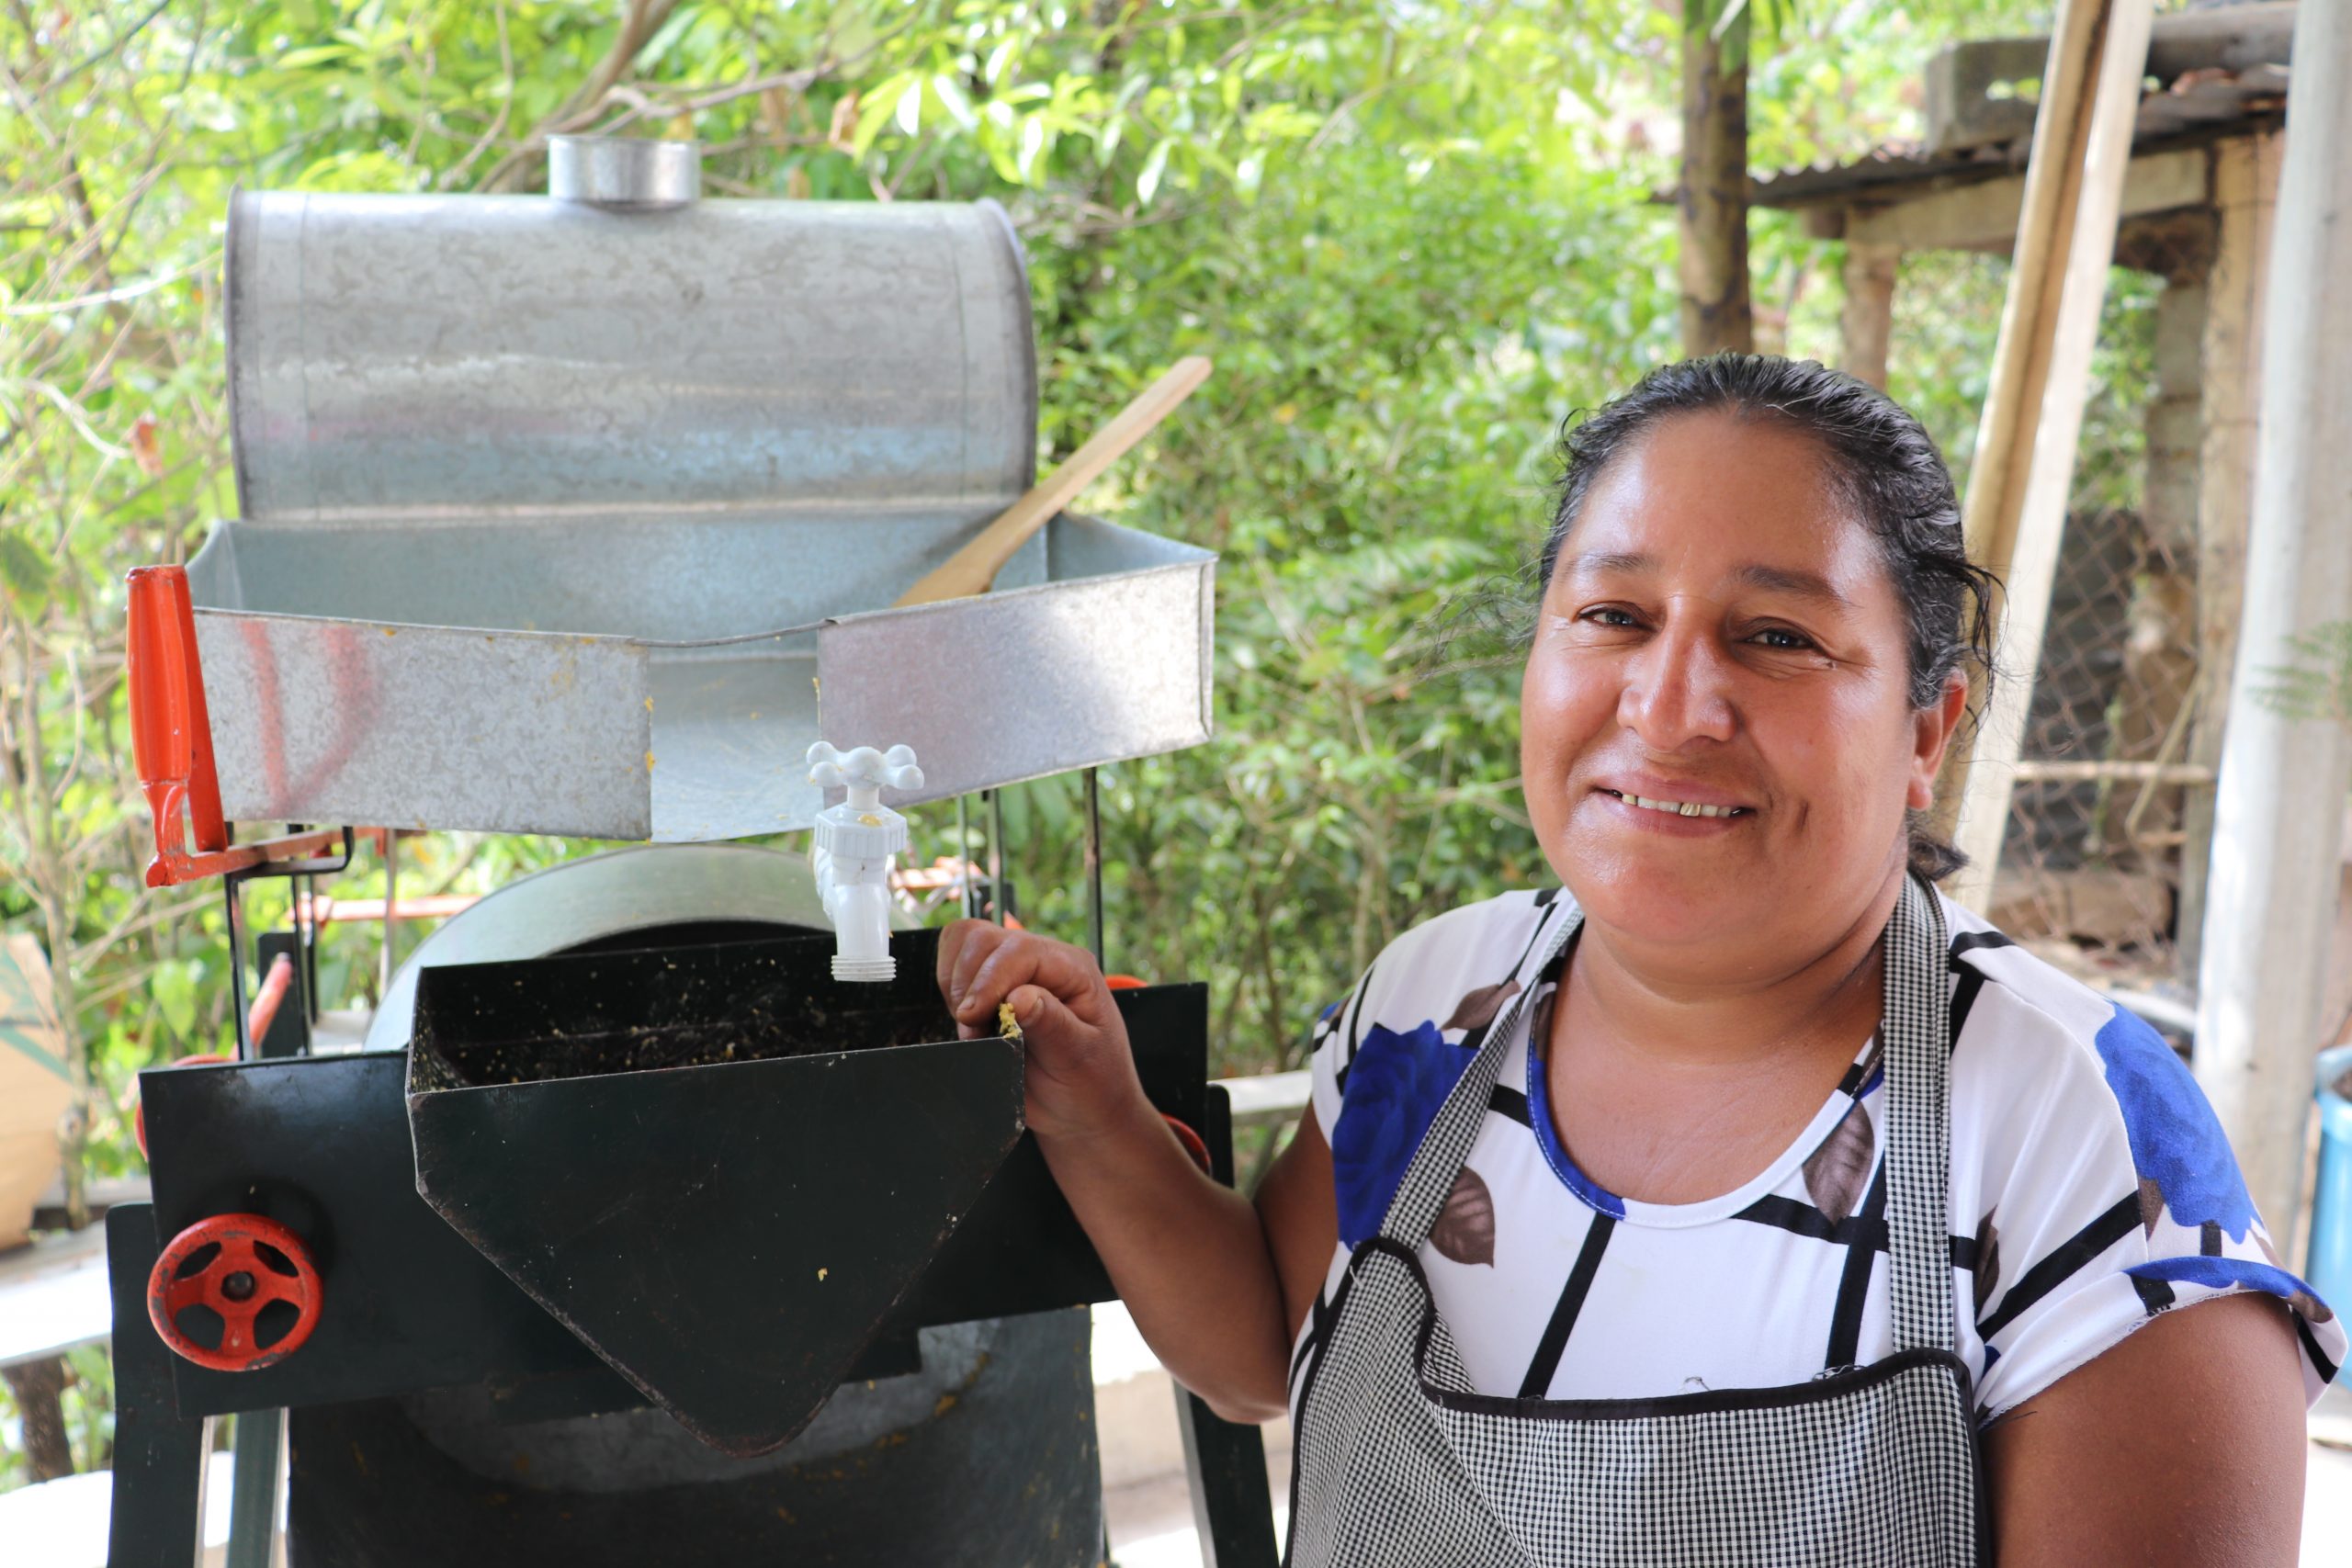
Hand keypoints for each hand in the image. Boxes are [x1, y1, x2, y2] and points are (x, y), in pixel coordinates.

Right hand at [935, 920, 1145, 1143]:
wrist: (1083, 1108)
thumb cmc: (1091, 1084)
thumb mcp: (1079, 1059)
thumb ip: (1051, 1024)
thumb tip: (1019, 997)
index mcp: (1073, 969)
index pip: (1019, 950)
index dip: (988, 980)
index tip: (972, 1018)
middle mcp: (1044, 959)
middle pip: (983, 938)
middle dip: (967, 984)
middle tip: (974, 1030)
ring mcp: (1016, 968)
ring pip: (963, 943)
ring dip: (956, 987)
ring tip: (975, 1028)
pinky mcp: (992, 982)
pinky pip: (955, 964)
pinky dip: (950, 989)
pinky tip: (971, 1022)